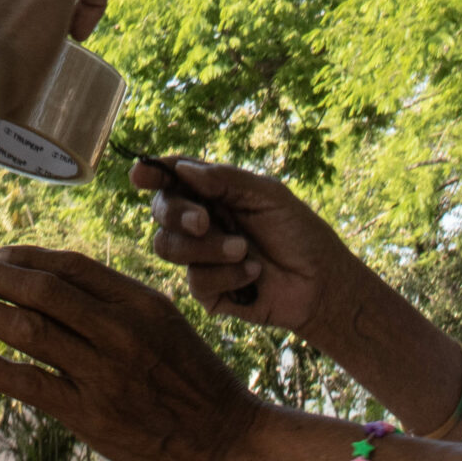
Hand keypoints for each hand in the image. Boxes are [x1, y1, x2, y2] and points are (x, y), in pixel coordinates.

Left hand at [0, 247, 262, 460]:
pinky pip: (32, 385)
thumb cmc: (192, 378)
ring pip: (29, 331)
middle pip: (40, 290)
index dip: (23, 256)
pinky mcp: (92, 415)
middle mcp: (120, 330)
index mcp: (139, 301)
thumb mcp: (164, 322)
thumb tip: (53, 281)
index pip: (69, 266)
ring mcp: (105, 374)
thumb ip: (114, 301)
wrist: (226, 439)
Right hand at [135, 159, 359, 335]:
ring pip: (168, 247)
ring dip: (206, 248)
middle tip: (204, 221)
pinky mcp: (207, 291)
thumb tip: (182, 168)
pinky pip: (195, 281)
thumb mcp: (267, 195)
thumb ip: (224, 180)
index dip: (153, 174)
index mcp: (212, 193)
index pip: (174, 179)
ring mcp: (200, 258)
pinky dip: (227, 274)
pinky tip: (254, 274)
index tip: (140, 174)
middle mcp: (200, 223)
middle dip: (177, 214)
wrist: (321, 282)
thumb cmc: (298, 232)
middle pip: (161, 212)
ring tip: (243, 250)